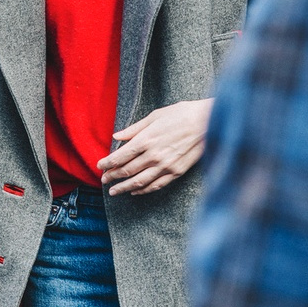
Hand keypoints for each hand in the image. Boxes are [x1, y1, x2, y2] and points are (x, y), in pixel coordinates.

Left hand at [97, 99, 212, 196]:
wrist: (207, 121)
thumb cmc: (181, 114)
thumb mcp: (155, 116)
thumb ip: (134, 129)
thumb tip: (116, 136)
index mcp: (146, 140)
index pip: (120, 157)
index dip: (107, 164)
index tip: (100, 167)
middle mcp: (153, 155)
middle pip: (127, 170)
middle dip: (112, 176)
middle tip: (104, 180)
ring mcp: (165, 166)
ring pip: (139, 182)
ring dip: (124, 188)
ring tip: (114, 192)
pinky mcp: (176, 172)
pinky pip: (156, 185)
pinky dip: (144, 190)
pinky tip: (136, 192)